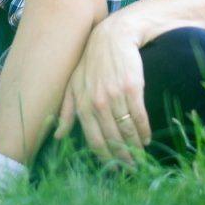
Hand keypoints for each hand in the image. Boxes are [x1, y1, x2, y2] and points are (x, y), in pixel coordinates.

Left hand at [55, 18, 150, 162]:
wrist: (113, 36)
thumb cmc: (91, 61)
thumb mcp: (73, 84)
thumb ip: (67, 110)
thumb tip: (57, 136)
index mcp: (82, 104)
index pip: (94, 140)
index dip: (105, 157)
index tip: (114, 168)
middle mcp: (97, 102)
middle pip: (112, 139)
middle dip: (123, 157)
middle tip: (131, 167)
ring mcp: (115, 95)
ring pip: (127, 130)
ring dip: (135, 146)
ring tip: (140, 155)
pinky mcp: (133, 88)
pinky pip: (139, 116)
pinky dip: (144, 131)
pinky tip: (147, 138)